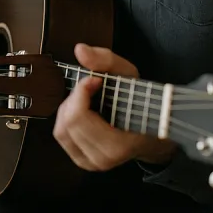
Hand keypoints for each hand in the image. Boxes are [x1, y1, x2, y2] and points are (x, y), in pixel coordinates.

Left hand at [52, 43, 175, 170]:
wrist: (151, 131)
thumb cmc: (140, 101)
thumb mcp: (128, 74)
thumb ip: (105, 60)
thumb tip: (80, 50)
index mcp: (119, 144)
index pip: (78, 117)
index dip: (81, 92)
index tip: (95, 80)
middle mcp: (104, 158)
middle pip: (67, 122)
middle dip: (75, 99)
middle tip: (90, 87)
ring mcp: (92, 162)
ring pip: (61, 130)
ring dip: (70, 109)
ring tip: (87, 100)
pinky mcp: (83, 161)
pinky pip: (62, 136)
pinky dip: (67, 119)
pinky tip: (82, 111)